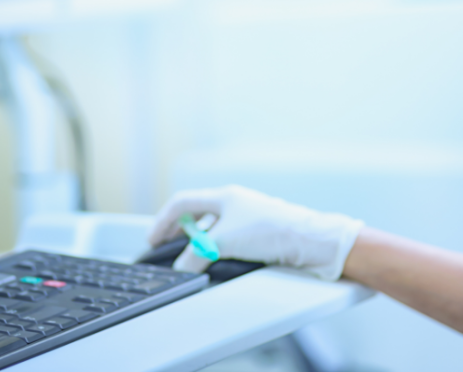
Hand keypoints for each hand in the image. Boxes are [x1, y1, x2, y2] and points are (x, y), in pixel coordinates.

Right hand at [148, 185, 363, 279]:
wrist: (310, 241)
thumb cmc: (272, 231)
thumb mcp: (225, 241)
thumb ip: (198, 253)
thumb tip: (183, 266)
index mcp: (224, 196)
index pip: (182, 202)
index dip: (163, 221)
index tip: (152, 239)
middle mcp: (234, 203)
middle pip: (196, 213)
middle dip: (178, 230)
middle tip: (165, 248)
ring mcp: (247, 216)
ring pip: (212, 226)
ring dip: (197, 240)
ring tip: (190, 257)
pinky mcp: (259, 232)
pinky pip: (227, 237)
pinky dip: (215, 247)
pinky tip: (216, 259)